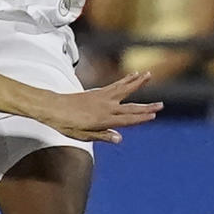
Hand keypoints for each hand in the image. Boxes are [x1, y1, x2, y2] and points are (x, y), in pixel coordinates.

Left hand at [44, 72, 162, 143]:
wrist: (53, 108)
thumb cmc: (66, 124)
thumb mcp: (83, 136)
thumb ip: (102, 136)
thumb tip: (119, 139)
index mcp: (104, 120)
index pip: (127, 120)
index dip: (141, 118)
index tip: (154, 115)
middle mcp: (106, 107)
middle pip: (130, 106)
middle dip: (147, 106)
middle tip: (161, 104)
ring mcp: (103, 97)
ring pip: (125, 89)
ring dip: (138, 82)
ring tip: (149, 74)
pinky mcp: (98, 92)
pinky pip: (116, 84)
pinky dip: (126, 80)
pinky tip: (132, 75)